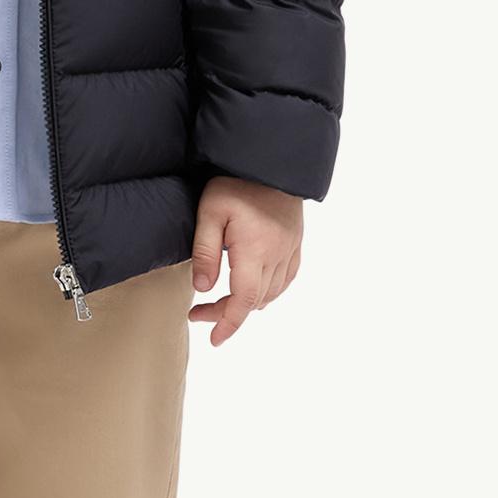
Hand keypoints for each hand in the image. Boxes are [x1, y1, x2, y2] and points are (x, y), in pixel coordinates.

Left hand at [190, 176, 303, 346]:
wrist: (271, 158)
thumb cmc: (236, 181)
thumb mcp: (210, 212)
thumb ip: (205, 252)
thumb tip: (203, 289)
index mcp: (255, 250)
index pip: (244, 300)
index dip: (228, 323)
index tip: (214, 339)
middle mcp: (278, 254)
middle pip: (255, 301)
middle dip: (228, 313)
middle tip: (201, 313)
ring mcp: (291, 249)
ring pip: (272, 293)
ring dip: (248, 303)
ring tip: (221, 302)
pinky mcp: (296, 242)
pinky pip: (287, 278)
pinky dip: (270, 291)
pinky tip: (255, 289)